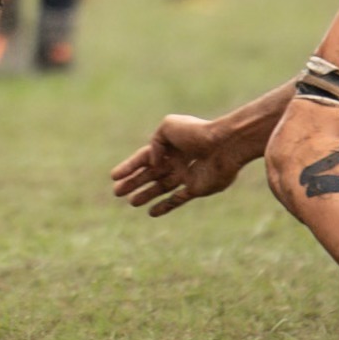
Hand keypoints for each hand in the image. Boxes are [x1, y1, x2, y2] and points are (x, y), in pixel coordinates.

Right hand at [111, 114, 246, 215]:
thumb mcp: (168, 127)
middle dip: (133, 182)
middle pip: (150, 174)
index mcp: (168, 145)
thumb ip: (154, 143)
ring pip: (161, 187)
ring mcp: (186, 175)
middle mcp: (176, 161)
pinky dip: (165, 206)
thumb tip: (152, 162)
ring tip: (131, 202)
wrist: (225, 145)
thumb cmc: (196, 133)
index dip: (128, 167)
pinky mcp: (197, 188)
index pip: (144, 158)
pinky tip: (151, 213)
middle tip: (117, 192)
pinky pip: (177, 199)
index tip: (113, 176)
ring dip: (146, 194)